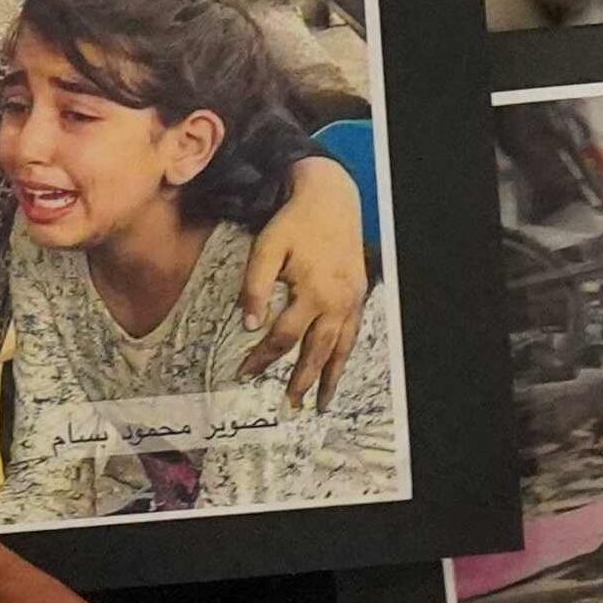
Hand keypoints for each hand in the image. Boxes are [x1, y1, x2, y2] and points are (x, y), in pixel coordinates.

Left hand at [237, 160, 371, 406]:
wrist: (331, 198)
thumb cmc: (294, 222)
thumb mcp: (266, 247)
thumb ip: (255, 285)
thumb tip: (248, 324)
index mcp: (311, 291)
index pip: (283, 337)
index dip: (262, 358)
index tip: (243, 373)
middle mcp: (336, 301)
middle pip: (317, 351)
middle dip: (302, 380)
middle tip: (289, 405)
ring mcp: (351, 299)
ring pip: (341, 348)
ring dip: (330, 377)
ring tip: (321, 402)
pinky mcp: (358, 294)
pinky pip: (353, 333)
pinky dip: (345, 354)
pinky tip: (337, 368)